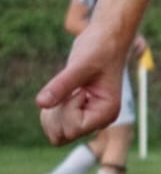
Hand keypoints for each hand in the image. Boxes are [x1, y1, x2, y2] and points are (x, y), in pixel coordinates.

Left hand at [36, 23, 131, 144]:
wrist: (107, 39)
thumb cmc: (100, 49)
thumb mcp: (80, 65)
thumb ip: (62, 85)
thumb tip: (41, 103)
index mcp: (107, 113)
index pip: (72, 128)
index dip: (65, 108)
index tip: (78, 88)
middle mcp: (101, 120)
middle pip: (63, 135)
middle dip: (57, 113)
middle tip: (69, 89)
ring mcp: (91, 117)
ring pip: (58, 131)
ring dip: (54, 111)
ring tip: (67, 89)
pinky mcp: (82, 111)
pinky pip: (57, 123)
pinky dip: (52, 109)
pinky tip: (64, 91)